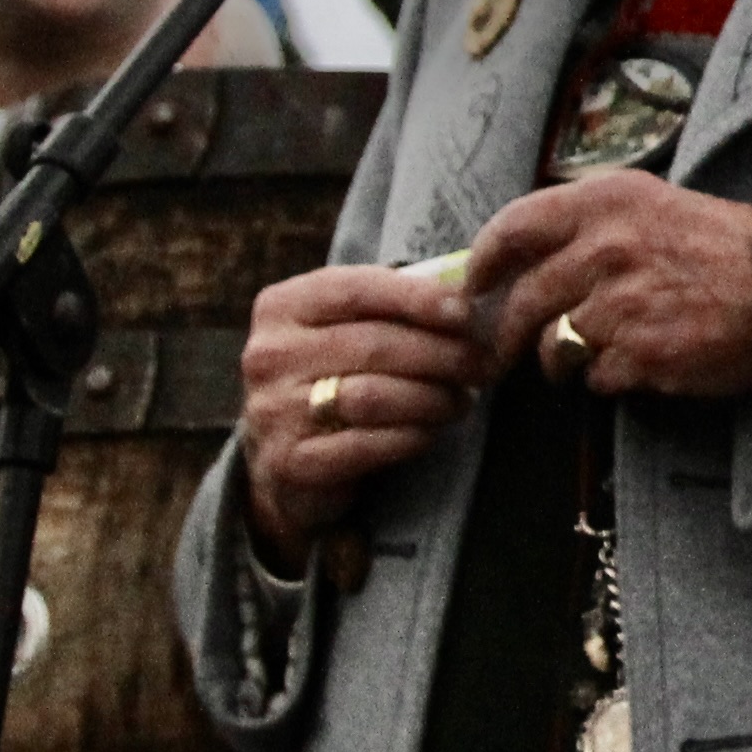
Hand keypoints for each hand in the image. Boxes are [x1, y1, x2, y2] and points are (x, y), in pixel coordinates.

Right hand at [240, 258, 491, 552]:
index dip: (417, 298)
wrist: (285, 458)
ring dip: (432, 398)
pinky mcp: (290, 461)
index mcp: (282, 307)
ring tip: (462, 400)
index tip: (465, 312)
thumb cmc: (332, 377)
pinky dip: (410, 437)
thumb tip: (464, 292)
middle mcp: (269, 355)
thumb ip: (391, 305)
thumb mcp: (346, 328)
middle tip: (481, 365)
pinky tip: (431, 432)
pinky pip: (366, 445)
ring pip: (373, 396)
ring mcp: (273, 410)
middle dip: (441, 354)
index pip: (356, 290)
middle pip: (374, 344)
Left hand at [461, 170, 751, 405]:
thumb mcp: (652, 205)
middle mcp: (606, 247)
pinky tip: (637, 364)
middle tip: (503, 352)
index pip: (512, 229)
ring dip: (559, 360)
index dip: (482, 263)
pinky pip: (594, 378)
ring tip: (586, 357)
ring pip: (552, 345)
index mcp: (606, 201)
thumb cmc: (721, 247)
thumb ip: (587, 222)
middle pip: (523, 300)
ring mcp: (621, 304)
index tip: (474, 286)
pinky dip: (606, 378)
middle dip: (506, 334)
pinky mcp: (639, 355)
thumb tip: (520, 253)